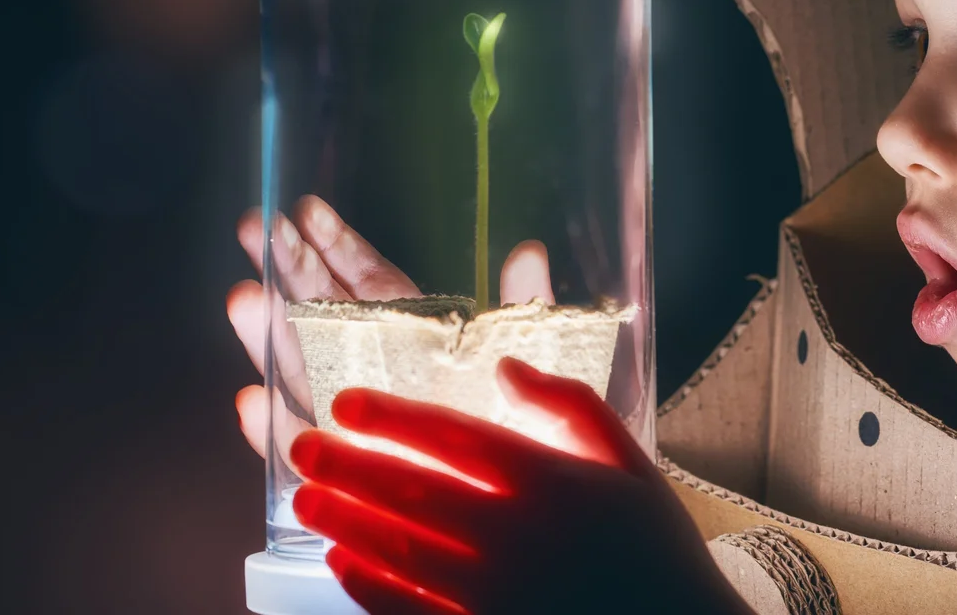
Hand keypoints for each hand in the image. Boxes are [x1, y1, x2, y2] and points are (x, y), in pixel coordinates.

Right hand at [227, 195, 556, 465]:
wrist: (517, 499)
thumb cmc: (523, 425)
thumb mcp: (531, 358)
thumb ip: (525, 305)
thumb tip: (530, 251)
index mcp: (411, 330)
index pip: (365, 278)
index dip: (335, 243)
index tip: (307, 210)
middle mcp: (371, 364)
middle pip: (317, 308)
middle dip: (287, 268)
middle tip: (253, 228)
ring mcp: (347, 411)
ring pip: (296, 367)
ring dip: (266, 333)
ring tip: (244, 297)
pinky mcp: (337, 465)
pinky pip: (296, 446)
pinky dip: (270, 427)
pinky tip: (252, 400)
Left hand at [289, 357, 753, 614]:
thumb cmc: (656, 551)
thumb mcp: (632, 463)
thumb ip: (571, 406)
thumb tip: (505, 367)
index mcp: (550, 480)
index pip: (452, 437)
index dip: (391, 418)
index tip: (345, 404)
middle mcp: (516, 535)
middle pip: (410, 491)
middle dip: (347, 466)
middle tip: (300, 448)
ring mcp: (496, 594)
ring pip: (399, 551)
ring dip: (344, 521)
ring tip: (305, 500)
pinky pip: (412, 613)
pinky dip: (368, 589)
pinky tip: (340, 564)